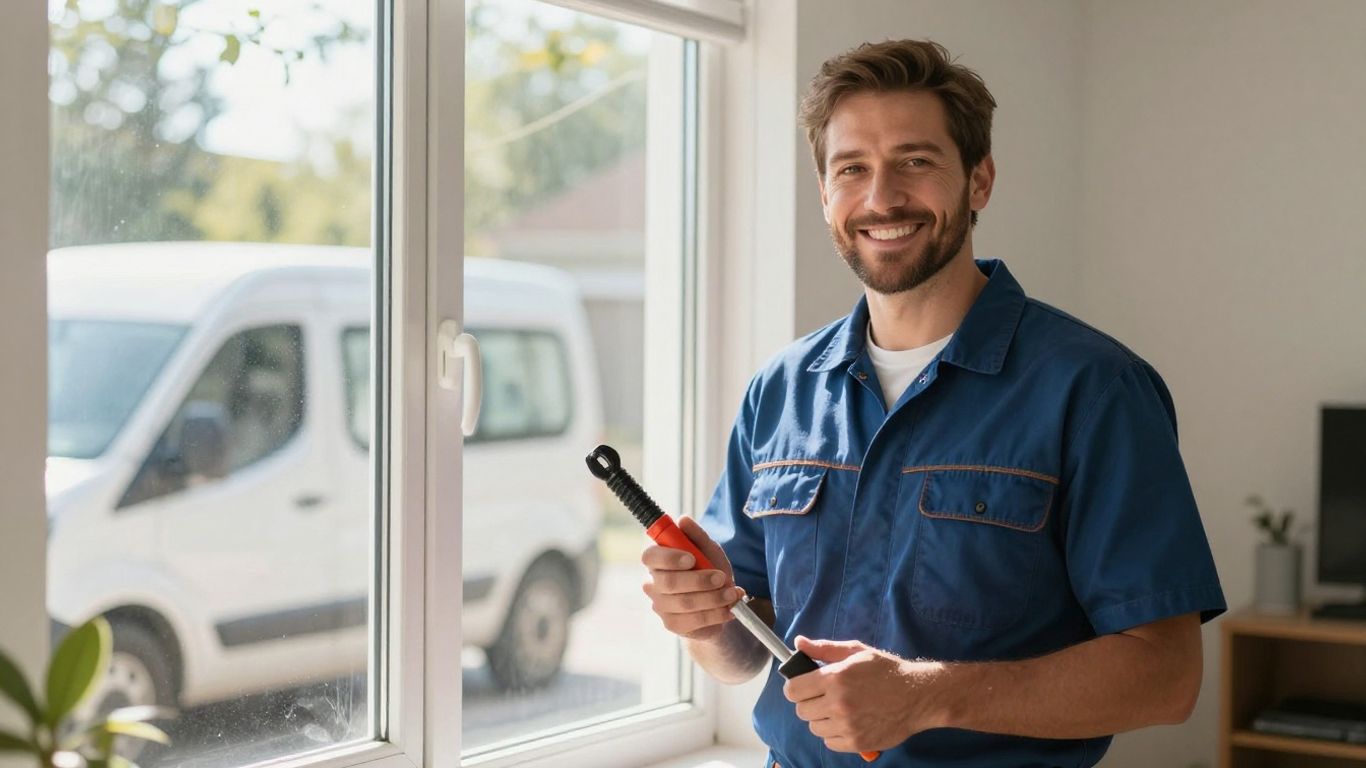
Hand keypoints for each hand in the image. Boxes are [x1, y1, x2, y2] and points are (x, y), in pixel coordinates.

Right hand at [640, 516, 740, 640]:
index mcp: (657, 560)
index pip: (650, 557)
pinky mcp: (673, 624)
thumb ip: (697, 535)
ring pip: (684, 604)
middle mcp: (653, 583)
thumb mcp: (708, 550)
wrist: (719, 601)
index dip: (669, 558)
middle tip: (721, 577)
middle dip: (699, 580)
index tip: (692, 558)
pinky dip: (715, 614)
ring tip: (733, 593)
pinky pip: (693, 621)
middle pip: (668, 583)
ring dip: (713, 598)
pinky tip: (728, 609)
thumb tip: (683, 519)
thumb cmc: (709, 569)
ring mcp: (661, 606)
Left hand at [783, 636, 945, 753]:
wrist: (917, 695)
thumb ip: (824, 648)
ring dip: (822, 719)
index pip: (793, 690)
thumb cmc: (886, 671)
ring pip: (814, 728)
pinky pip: (829, 742)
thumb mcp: (856, 652)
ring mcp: (847, 726)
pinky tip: (848, 722)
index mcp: (835, 678)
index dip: (796, 687)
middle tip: (824, 696)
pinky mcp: (857, 743)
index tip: (804, 686)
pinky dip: (834, 734)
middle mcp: (838, 704)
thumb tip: (799, 643)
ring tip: (839, 709)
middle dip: (809, 702)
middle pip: (801, 711)